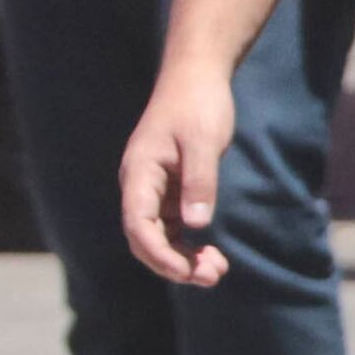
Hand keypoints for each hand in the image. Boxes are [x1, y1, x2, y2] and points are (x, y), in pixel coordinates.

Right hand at [119, 67, 239, 288]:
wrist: (197, 78)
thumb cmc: (198, 104)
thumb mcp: (205, 141)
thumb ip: (200, 181)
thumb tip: (195, 224)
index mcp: (139, 173)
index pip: (138, 224)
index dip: (158, 253)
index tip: (185, 271)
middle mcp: (140, 186)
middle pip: (145, 239)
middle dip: (173, 263)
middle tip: (212, 276)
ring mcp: (154, 190)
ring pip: (158, 237)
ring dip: (182, 258)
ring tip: (216, 271)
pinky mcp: (170, 190)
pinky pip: (172, 227)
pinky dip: (188, 244)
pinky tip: (211, 254)